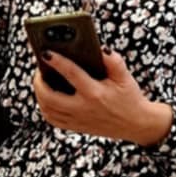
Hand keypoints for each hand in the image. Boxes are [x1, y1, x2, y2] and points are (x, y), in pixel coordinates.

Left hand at [34, 48, 172, 144]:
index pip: (71, 74)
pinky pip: (53, 119)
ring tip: (40, 81)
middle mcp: (83, 108)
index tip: (45, 52)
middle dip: (39, 82)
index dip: (57, 62)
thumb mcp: (125, 77)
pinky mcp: (77, 127)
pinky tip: (46, 97)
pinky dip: (45, 107)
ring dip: (39, 94)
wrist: (136, 124)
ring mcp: (78, 120)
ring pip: (48, 109)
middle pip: (50, 97)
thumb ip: (113, 61)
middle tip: (39, 70)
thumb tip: (100, 49)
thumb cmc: (129, 97)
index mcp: (95, 93)